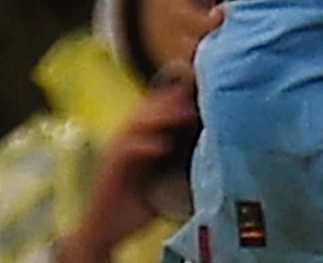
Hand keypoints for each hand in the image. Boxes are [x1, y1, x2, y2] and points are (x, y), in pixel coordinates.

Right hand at [56, 66, 199, 262]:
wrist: (105, 230)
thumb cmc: (139, 204)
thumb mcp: (166, 178)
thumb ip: (183, 162)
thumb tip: (217, 154)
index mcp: (141, 139)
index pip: (158, 109)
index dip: (179, 98)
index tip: (205, 92)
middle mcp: (127, 140)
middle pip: (149, 109)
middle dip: (174, 101)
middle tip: (201, 96)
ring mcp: (116, 152)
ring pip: (138, 123)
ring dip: (162, 117)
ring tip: (186, 114)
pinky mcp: (110, 168)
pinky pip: (127, 150)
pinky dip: (145, 146)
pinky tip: (162, 147)